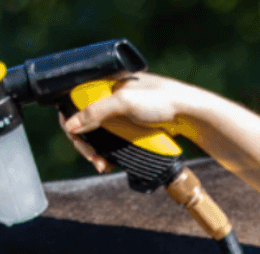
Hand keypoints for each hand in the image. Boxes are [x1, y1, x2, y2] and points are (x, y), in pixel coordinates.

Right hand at [59, 71, 202, 172]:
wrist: (189, 113)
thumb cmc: (161, 100)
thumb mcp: (124, 102)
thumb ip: (95, 111)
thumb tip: (69, 126)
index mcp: (103, 81)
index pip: (73, 101)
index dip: (70, 121)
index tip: (77, 139)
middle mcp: (108, 96)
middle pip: (82, 121)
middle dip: (85, 143)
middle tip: (94, 159)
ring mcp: (118, 112)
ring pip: (96, 135)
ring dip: (95, 152)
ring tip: (103, 165)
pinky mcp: (128, 126)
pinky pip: (110, 141)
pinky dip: (107, 153)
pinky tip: (110, 163)